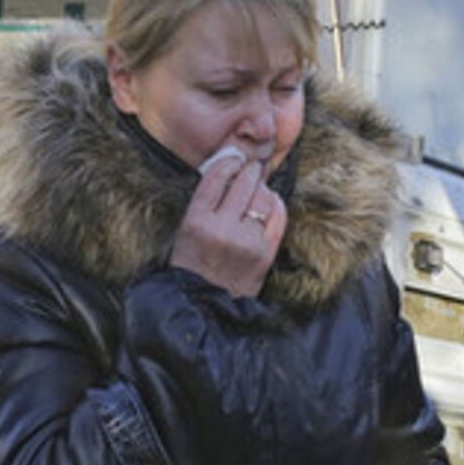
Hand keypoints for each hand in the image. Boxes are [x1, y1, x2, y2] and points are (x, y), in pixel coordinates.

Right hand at [169, 157, 286, 297]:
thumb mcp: (185, 230)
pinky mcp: (265, 254)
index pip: (215, 177)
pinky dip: (276, 205)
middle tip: (251, 167)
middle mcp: (222, 229)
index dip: (228, 161)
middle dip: (249, 170)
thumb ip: (205, 202)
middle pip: (243, 183)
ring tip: (258, 188)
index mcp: (196, 221)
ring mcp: (246, 242)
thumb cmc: (192, 264)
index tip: (233, 159)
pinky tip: (270, 203)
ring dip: (262, 188)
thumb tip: (231, 170)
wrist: (203, 305)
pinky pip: (277, 217)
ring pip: (263, 197)